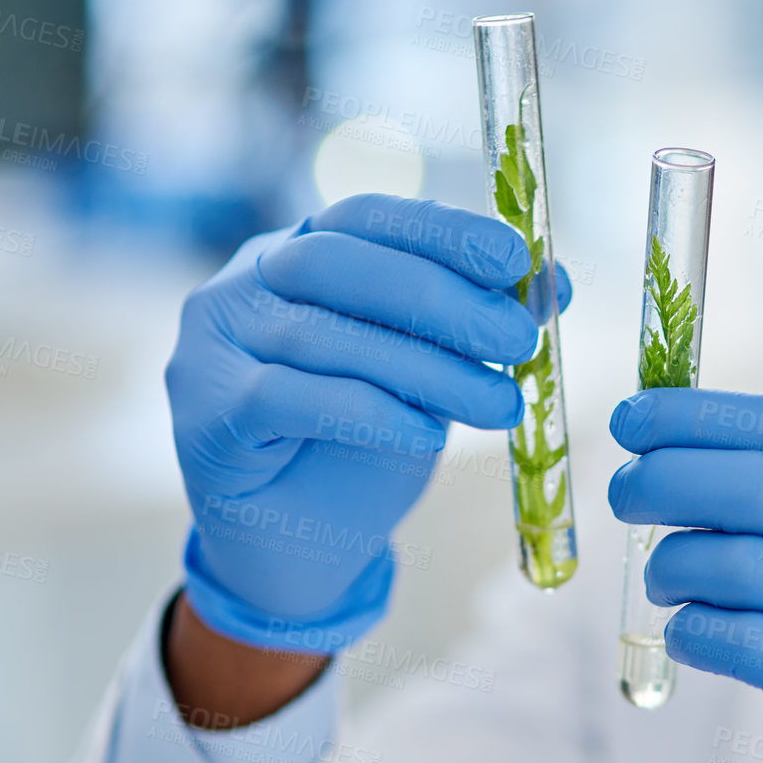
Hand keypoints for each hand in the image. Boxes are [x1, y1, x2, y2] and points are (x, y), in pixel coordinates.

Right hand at [166, 193, 570, 651]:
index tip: (518, 260)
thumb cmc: (365, 444)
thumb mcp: (435, 374)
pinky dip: (366, 412)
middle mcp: (246, 283)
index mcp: (301, 251)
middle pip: (341, 266)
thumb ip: (481, 325)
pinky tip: (426, 434)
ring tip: (500, 405)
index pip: (370, 217)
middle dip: (442, 301)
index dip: (444, 232)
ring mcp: (212, 346)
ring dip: (428, 370)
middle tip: (518, 340)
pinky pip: (286, 399)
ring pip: (324, 338)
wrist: (299, 545)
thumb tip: (558, 281)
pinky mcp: (204, 416)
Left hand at [607, 389, 762, 762]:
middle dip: (661, 480)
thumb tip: (724, 469)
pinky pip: (733, 638)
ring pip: (727, 559)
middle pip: (745, 483)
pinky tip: (690, 634)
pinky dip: (693, 631)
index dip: (700, 417)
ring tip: (667, 578)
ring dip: (673, 566)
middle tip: (623, 491)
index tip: (637, 419)